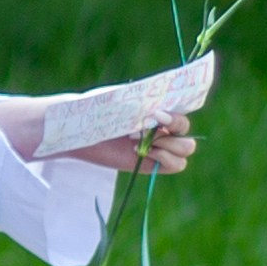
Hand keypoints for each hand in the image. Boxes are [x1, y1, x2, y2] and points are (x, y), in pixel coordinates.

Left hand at [72, 114, 196, 175]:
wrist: (80, 134)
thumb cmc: (97, 112)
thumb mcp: (119, 101)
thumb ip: (143, 102)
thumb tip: (162, 105)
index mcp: (158, 106)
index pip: (183, 107)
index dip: (177, 113)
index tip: (155, 115)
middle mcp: (162, 126)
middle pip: (186, 128)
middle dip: (172, 128)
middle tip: (146, 127)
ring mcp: (159, 145)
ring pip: (187, 148)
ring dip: (169, 145)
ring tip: (142, 144)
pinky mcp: (153, 164)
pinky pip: (177, 165)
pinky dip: (166, 159)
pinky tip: (143, 153)